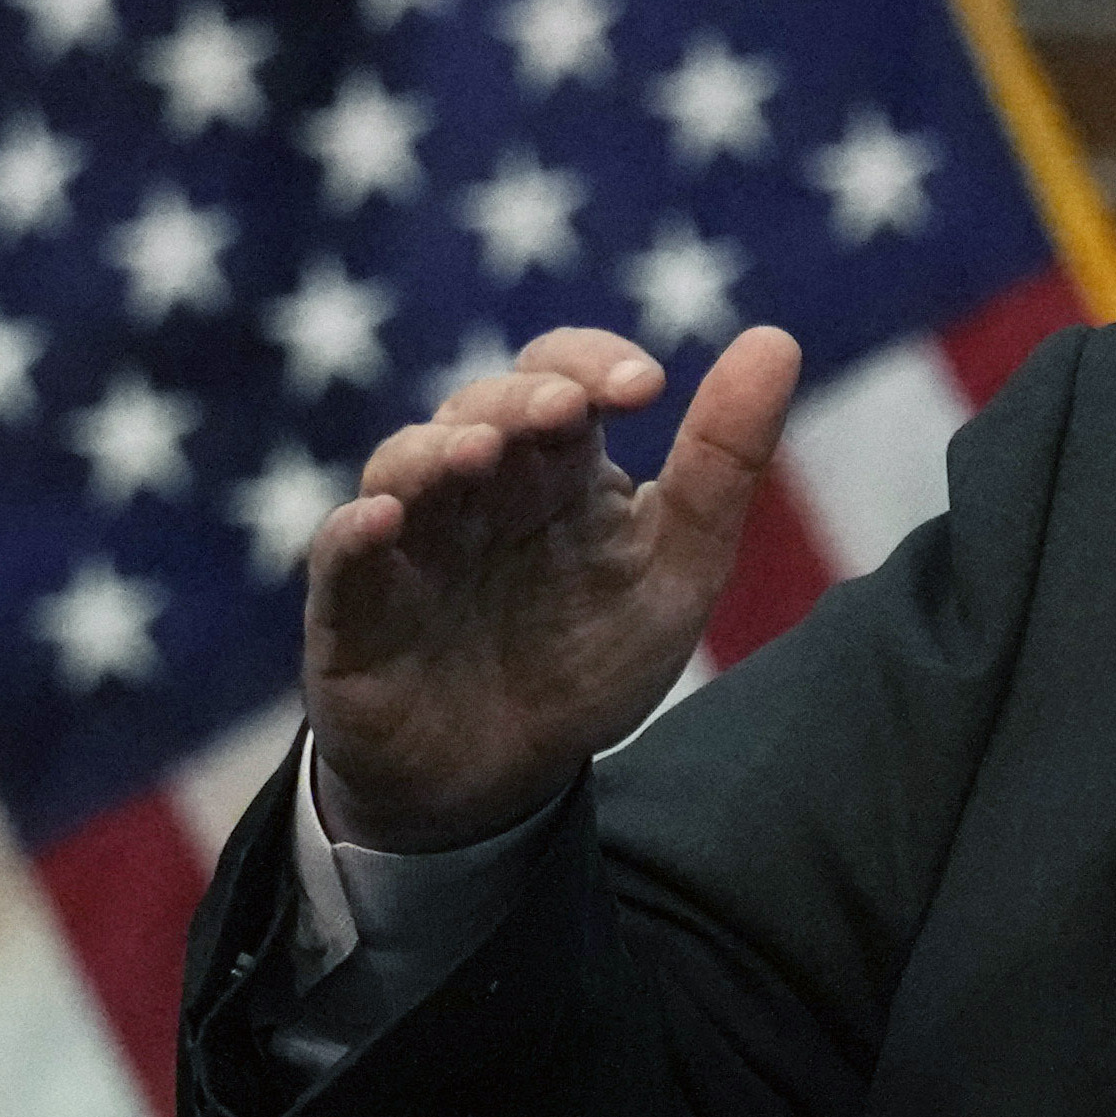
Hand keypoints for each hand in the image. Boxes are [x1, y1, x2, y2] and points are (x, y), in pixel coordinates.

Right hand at [303, 324, 801, 851]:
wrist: (506, 777)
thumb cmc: (588, 659)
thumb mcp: (678, 567)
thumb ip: (723, 462)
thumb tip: (776, 339)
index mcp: (556, 467)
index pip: (560, 375)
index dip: (591, 362)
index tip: (646, 385)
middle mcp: (475, 486)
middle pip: (483, 407)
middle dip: (520, 400)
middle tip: (565, 411)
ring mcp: (409, 539)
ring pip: (404, 464)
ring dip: (438, 450)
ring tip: (480, 453)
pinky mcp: (351, 609)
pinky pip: (339, 556)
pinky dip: (355, 532)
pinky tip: (384, 520)